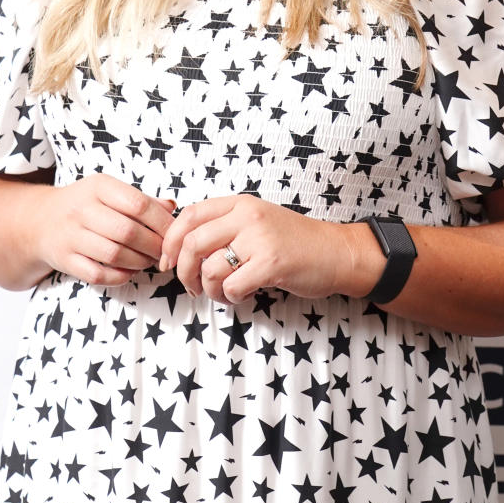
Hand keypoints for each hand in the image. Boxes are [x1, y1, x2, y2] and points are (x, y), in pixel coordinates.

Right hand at [31, 174, 175, 285]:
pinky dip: (120, 276)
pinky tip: (130, 271)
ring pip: (115, 255)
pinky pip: (99, 274)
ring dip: (140, 262)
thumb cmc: (85, 206)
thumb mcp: (109, 192)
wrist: (39, 221)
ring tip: (150, 260)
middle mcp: (81, 209)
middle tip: (164, 252)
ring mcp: (71, 236)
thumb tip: (172, 208)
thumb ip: (141, 200)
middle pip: (128, 232)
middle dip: (154, 246)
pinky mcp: (65, 260)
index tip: (174, 233)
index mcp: (98, 187)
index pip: (138, 204)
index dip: (162, 222)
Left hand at [159, 194, 377, 304]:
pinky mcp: (271, 263)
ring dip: (209, 290)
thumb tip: (181, 249)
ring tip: (223, 295)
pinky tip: (242, 296)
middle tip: (192, 288)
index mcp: (240, 204)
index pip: (188, 216)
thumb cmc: (294, 243)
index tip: (166, 262)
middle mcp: (248, 216)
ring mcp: (260, 239)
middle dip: (183, 272)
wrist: (337, 253)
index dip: (170, 242)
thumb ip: (225, 228)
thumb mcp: (257, 222)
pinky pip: (231, 286)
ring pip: (209, 269)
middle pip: (192, 243)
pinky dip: (230, 298)